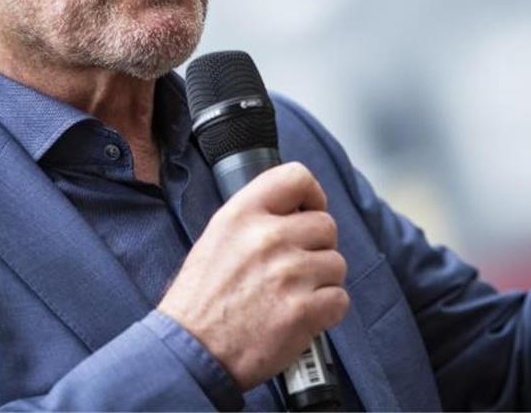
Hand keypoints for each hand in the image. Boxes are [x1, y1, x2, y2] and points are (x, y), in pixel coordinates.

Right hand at [157, 162, 348, 390]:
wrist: (191, 353)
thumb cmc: (200, 300)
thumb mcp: (216, 239)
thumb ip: (255, 218)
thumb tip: (295, 211)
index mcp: (243, 215)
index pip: (296, 177)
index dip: (311, 195)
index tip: (309, 210)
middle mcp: (268, 238)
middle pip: (326, 225)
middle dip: (317, 247)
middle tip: (296, 267)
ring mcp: (289, 274)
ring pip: (336, 264)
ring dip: (322, 281)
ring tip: (293, 295)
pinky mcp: (303, 311)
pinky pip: (339, 299)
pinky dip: (326, 311)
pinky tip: (302, 316)